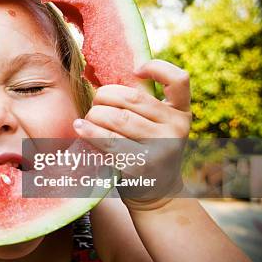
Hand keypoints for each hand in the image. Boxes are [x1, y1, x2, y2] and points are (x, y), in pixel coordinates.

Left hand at [73, 59, 191, 209]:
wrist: (157, 193)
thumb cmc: (147, 149)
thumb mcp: (156, 125)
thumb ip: (141, 103)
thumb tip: (99, 76)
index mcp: (181, 112)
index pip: (179, 80)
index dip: (157, 68)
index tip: (136, 71)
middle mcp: (176, 128)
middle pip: (132, 99)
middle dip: (105, 96)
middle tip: (96, 102)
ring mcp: (161, 148)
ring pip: (117, 118)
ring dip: (95, 114)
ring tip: (88, 118)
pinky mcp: (141, 165)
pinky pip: (109, 141)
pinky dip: (90, 131)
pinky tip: (80, 127)